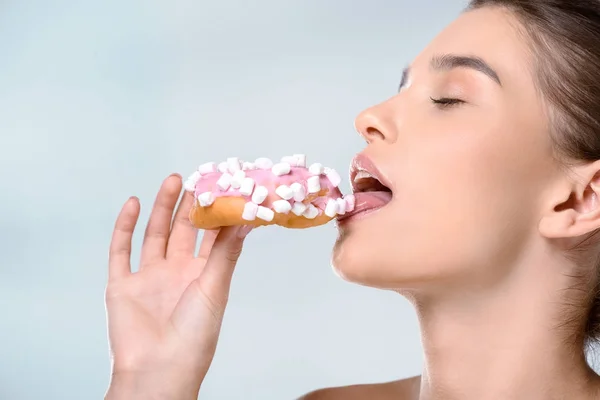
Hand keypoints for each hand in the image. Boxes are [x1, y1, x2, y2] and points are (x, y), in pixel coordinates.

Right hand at [104, 174, 251, 399]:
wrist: (158, 369)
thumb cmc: (195, 336)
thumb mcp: (214, 287)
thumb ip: (226, 251)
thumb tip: (247, 218)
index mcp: (202, 276)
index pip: (211, 237)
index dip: (217, 213)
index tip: (224, 187)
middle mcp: (176, 273)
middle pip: (182, 231)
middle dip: (190, 205)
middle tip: (198, 177)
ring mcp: (148, 278)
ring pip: (154, 234)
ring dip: (162, 208)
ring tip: (173, 180)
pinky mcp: (122, 284)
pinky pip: (120, 250)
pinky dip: (125, 226)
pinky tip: (134, 203)